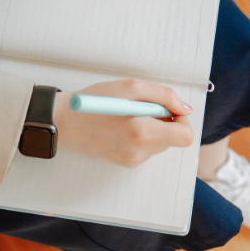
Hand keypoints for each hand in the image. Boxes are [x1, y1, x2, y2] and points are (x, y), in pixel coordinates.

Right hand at [53, 79, 193, 167]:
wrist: (64, 122)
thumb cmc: (95, 100)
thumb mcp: (131, 87)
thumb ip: (165, 95)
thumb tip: (185, 109)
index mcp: (143, 133)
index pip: (185, 136)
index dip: (182, 120)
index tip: (168, 108)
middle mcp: (140, 152)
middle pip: (173, 139)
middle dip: (164, 121)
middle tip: (141, 107)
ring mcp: (133, 160)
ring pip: (160, 144)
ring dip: (151, 127)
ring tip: (127, 116)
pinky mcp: (126, 163)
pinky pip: (146, 148)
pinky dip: (140, 135)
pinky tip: (121, 126)